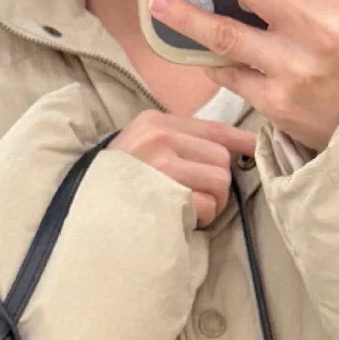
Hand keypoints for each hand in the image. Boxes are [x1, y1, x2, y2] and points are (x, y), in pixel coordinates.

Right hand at [110, 108, 257, 228]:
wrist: (83, 208)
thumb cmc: (118, 183)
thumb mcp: (144, 149)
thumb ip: (181, 145)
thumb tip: (232, 150)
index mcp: (156, 122)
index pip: (212, 128)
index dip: (240, 140)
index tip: (255, 146)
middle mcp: (159, 136)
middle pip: (221, 158)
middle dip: (218, 184)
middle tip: (197, 199)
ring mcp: (161, 164)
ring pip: (220, 181)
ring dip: (212, 202)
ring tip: (188, 208)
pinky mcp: (165, 192)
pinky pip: (208, 204)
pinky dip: (201, 217)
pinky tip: (180, 217)